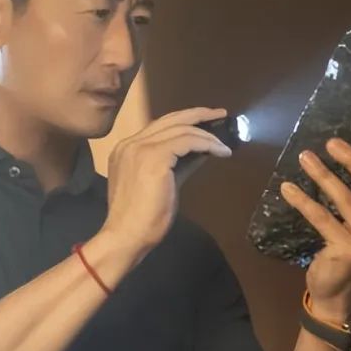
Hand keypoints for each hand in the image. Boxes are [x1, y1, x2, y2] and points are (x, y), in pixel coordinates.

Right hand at [102, 107, 231, 254]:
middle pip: (170, 119)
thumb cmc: (142, 218)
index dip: (185, 120)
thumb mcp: (164, 184)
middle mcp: (131, 143)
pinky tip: (220, 152)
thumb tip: (202, 151)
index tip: (206, 120)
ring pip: (181, 129)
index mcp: (127, 149)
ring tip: (224, 144)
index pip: (160, 126)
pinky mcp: (154, 158)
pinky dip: (207, 144)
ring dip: (207, 135)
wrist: (126, 236)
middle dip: (198, 114)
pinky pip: (187, 141)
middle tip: (220, 114)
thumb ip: (180, 164)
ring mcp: (140, 148)